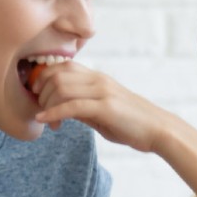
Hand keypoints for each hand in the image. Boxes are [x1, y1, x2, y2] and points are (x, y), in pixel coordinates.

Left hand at [33, 62, 172, 151]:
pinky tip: (45, 121)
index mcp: (98, 78)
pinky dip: (53, 113)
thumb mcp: (103, 114)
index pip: (62, 66)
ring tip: (46, 120)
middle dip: (40, 92)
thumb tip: (61, 111)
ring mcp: (102, 92)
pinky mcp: (105, 107)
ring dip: (46, 104)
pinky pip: (72, 106)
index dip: (43, 77)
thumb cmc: (133, 124)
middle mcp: (98, 80)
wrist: (159, 130)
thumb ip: (82, 109)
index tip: (37, 95)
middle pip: (56, 74)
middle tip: (40, 110)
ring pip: (60, 87)